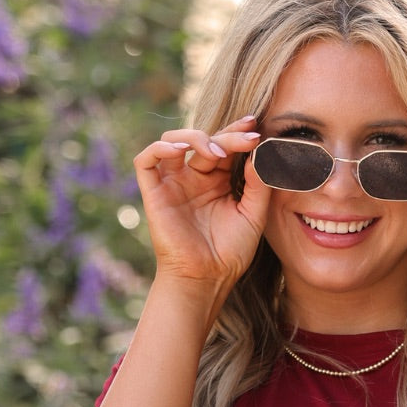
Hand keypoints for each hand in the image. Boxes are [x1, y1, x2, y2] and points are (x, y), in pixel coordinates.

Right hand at [132, 116, 269, 288]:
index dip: (237, 132)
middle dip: (226, 136)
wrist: (208, 279)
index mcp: (216, 182)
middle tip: (246, 139)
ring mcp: (172, 184)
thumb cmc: (231, 253)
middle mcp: (193, 178)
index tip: (256, 127)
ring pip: (173, 140)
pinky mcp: (153, 193)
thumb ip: (259, 183)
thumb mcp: (254, 215)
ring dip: (195, 137)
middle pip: (204, 141)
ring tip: (217, 153)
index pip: (224, 146)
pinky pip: (146, 160)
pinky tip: (179, 150)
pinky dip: (159, 147)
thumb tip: (260, 151)